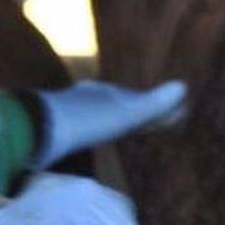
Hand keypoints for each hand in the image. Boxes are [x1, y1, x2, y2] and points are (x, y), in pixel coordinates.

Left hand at [34, 80, 186, 168]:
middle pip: (118, 105)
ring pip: (100, 115)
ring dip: (116, 122)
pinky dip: (97, 132)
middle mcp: (89, 97)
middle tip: (156, 121)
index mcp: (107, 92)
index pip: (138, 99)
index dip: (157, 109)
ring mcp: (70, 112)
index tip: (175, 115)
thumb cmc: (87, 120)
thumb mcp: (125, 113)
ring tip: (129, 130)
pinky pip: (84, 128)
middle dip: (137, 112)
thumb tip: (183, 86)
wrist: (40, 130)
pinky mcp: (57, 130)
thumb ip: (153, 104)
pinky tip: (94, 139)